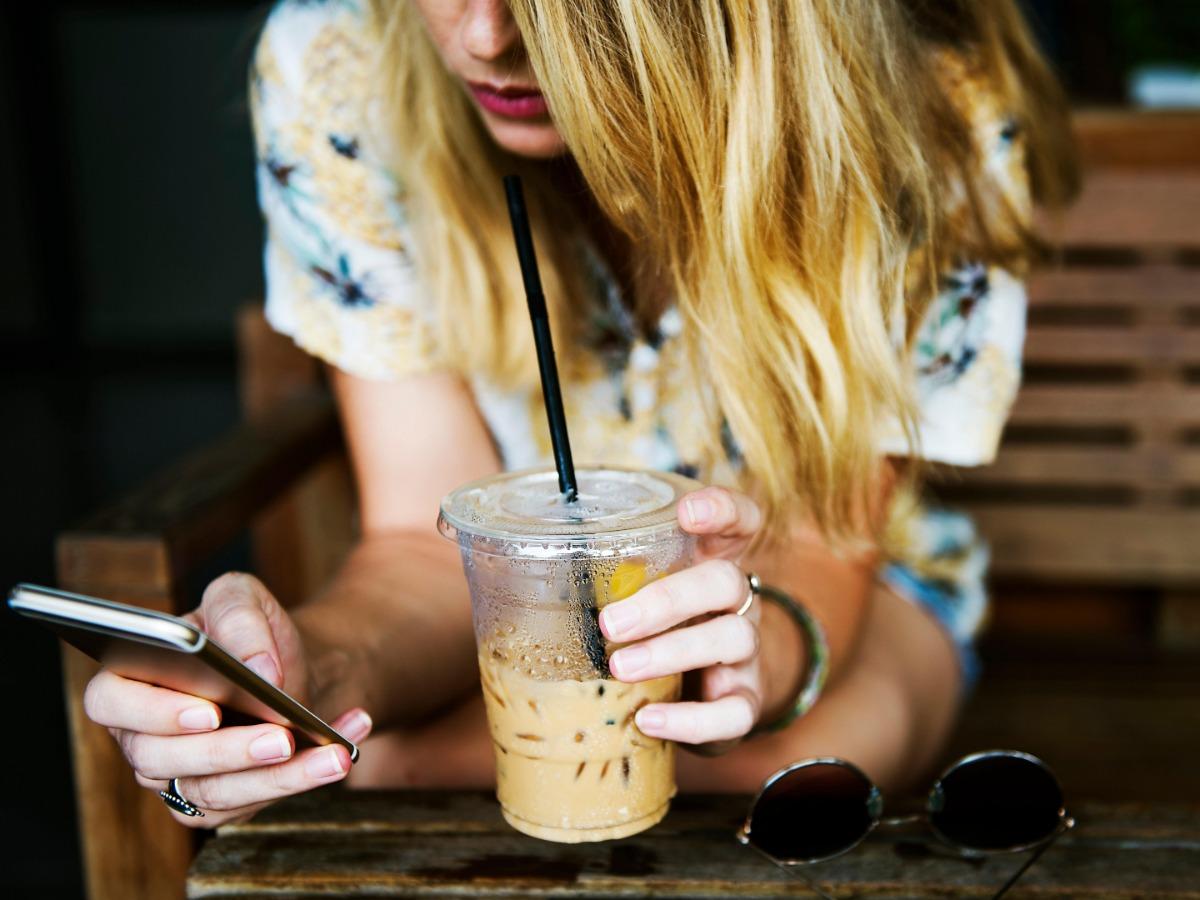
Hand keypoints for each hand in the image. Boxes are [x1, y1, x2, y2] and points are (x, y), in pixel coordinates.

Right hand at [82, 573, 372, 826]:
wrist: (288, 667)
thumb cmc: (249, 633)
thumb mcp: (243, 598)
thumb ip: (240, 617)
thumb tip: (258, 669)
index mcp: (129, 680)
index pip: (111, 702)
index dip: (153, 711)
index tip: (209, 710)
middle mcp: (142, 737)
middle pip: (164, 759)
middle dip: (229, 751)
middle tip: (281, 737)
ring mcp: (176, 776)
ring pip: (214, 792)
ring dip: (279, 777)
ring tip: (332, 755)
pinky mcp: (217, 802)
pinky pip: (253, 802)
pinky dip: (305, 777)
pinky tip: (343, 749)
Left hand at [598, 486, 763, 751]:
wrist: (706, 692)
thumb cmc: (656, 629)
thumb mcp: (636, 593)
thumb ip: (594, 574)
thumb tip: (489, 558)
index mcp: (711, 561)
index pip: (738, 520)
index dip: (720, 509)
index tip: (686, 512)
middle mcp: (736, 601)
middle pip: (724, 581)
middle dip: (668, 599)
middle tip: (610, 622)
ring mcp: (746, 652)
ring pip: (732, 639)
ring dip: (672, 652)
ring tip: (620, 668)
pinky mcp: (745, 701)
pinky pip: (734, 712)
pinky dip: (691, 719)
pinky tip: (648, 720)